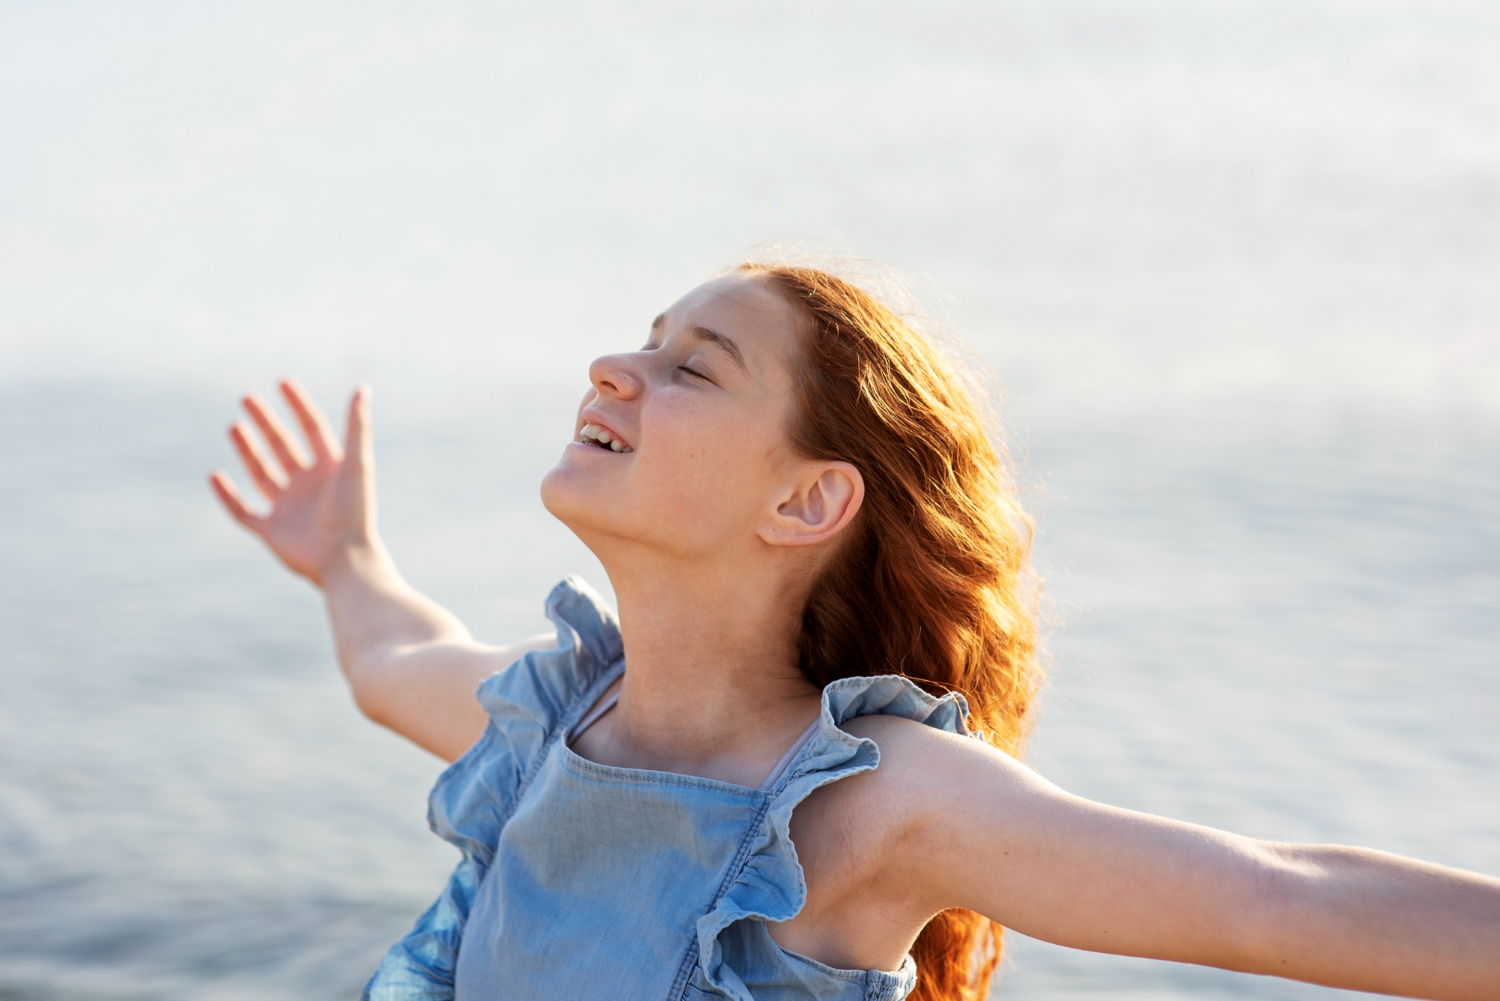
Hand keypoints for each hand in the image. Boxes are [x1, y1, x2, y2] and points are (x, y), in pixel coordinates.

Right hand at [210, 380, 374, 584]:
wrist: (345, 558)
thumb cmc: (355, 511)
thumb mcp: (358, 463)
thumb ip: (357, 426)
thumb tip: (362, 387)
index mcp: (331, 469)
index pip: (313, 429)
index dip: (298, 406)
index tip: (282, 382)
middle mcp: (309, 486)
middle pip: (283, 446)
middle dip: (266, 423)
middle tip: (247, 398)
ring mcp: (288, 508)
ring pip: (262, 473)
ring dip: (248, 450)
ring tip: (234, 425)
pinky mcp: (271, 532)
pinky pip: (243, 511)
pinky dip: (227, 495)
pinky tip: (215, 475)